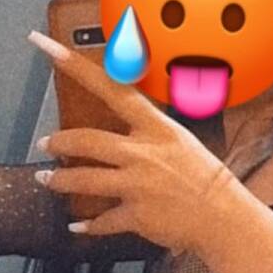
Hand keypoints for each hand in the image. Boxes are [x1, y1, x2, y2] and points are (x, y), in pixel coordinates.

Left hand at [27, 30, 233, 255]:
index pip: (110, 87)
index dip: (75, 66)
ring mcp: (138, 185)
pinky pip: (102, 221)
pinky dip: (86, 226)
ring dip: (59, 181)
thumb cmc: (207, 180)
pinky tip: (77, 226)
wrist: (226, 218)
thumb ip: (150, 132)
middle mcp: (143, 153)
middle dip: (58, 142)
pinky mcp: (136, 216)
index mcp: (156, 128)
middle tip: (46, 144)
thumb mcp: (182, 142)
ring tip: (48, 180)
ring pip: (83, 180)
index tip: (46, 46)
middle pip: (85, 140)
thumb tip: (125, 127)